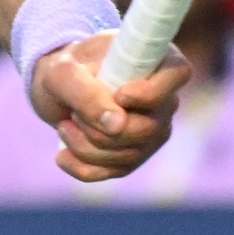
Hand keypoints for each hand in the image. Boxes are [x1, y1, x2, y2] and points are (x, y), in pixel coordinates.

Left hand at [29, 31, 190, 182]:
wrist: (56, 90)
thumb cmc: (65, 71)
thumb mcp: (62, 72)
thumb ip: (86, 92)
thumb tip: (117, 125)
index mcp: (156, 63)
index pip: (177, 73)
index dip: (150, 92)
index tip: (118, 95)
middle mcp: (164, 100)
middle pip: (147, 128)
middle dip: (99, 126)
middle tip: (73, 111)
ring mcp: (153, 132)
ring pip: (128, 154)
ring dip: (85, 145)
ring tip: (65, 125)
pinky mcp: (136, 157)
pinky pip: (114, 171)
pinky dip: (82, 165)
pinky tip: (62, 155)